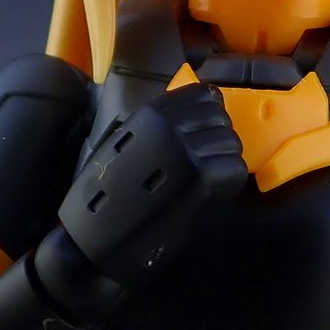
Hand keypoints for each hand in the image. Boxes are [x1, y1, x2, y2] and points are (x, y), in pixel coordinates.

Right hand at [57, 83, 245, 284]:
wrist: (96, 234)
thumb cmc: (106, 195)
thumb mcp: (125, 145)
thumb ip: (157, 130)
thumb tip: (195, 123)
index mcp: (151, 114)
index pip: (204, 95)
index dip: (213, 115)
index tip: (207, 134)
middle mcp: (168, 124)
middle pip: (221, 118)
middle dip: (221, 140)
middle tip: (210, 162)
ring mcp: (182, 149)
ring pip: (231, 142)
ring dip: (226, 162)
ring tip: (211, 180)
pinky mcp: (195, 177)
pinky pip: (233, 169)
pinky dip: (230, 184)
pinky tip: (214, 194)